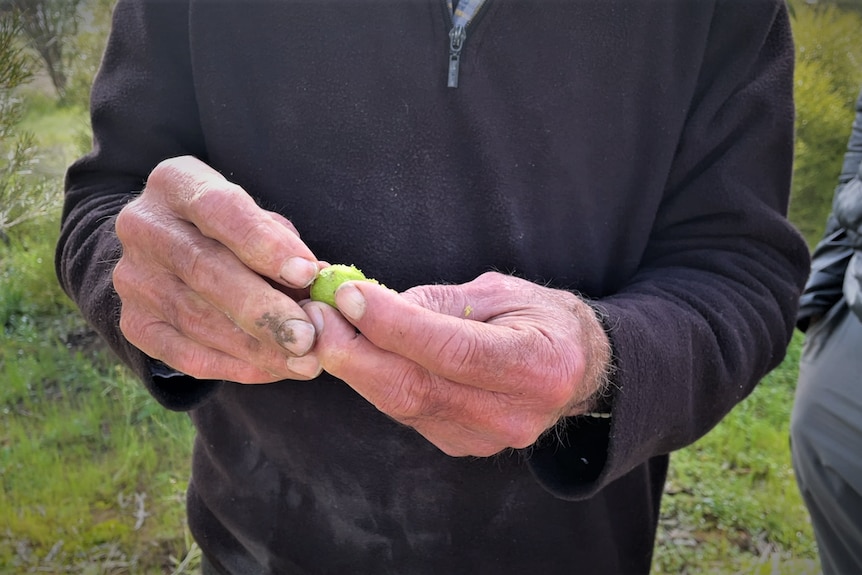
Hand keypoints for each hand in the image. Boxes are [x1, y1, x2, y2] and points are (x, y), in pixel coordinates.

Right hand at [113, 156, 322, 382]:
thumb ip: (285, 245)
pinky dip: (234, 366)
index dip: (263, 242)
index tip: (306, 272)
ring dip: (256, 347)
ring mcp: (133, 277)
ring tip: (304, 361)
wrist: (169, 250)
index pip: (220, 208)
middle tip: (306, 337)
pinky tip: (273, 370)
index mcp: (177, 183)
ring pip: (197, 319)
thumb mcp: (257, 218)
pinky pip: (184, 354)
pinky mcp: (134, 322)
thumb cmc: (232, 230)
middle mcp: (144, 226)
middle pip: (205, 269)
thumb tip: (320, 281)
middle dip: (262, 309)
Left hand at [304, 272, 611, 456]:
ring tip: (322, 327)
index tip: (348, 295)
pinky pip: (406, 412)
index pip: (451, 350)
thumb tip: (372, 305)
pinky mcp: (462, 445)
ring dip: (354, 365)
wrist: (574, 369)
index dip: (394, 325)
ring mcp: (486, 438)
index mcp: (537, 366)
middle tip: (312, 315)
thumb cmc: (538, 318)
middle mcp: (513, 414)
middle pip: (415, 389)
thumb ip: (440, 302)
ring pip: (402, 404)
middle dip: (353, 352)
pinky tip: (352, 352)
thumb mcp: (501, 292)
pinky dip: (374, 381)